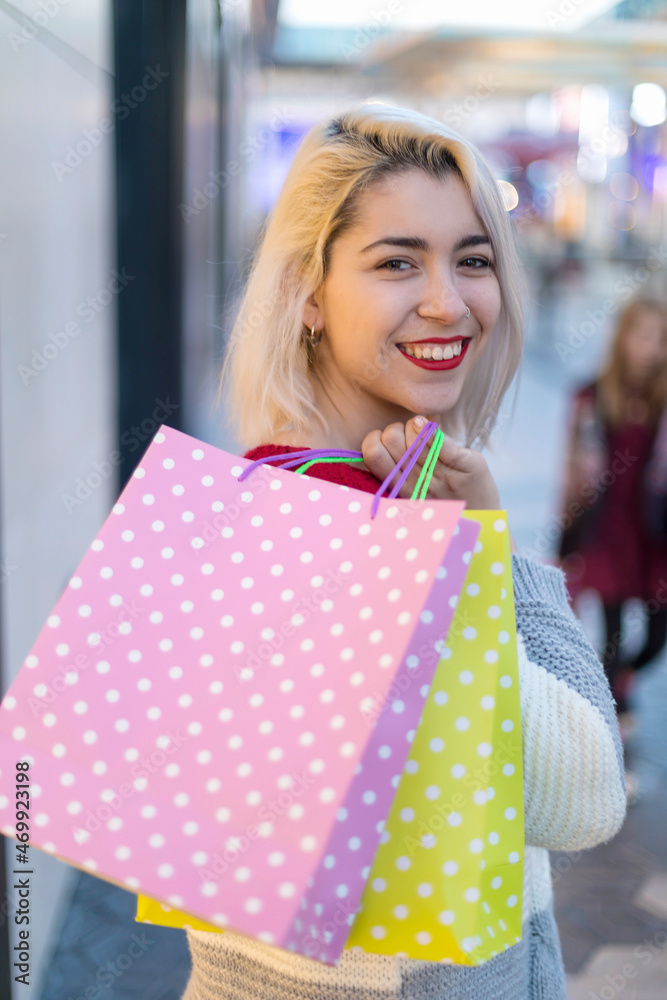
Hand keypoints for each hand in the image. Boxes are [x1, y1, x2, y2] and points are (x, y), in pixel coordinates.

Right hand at [360, 414, 501, 510]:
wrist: (483, 516)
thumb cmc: (448, 497)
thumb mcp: (420, 485)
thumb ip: (409, 459)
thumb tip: (416, 420)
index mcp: (401, 487)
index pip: (373, 455)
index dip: (374, 440)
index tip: (387, 443)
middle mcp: (417, 482)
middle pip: (391, 440)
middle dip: (395, 430)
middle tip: (407, 438)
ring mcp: (441, 474)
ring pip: (414, 439)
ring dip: (414, 427)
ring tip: (422, 430)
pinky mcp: (465, 465)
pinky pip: (442, 444)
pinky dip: (432, 430)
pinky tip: (431, 421)